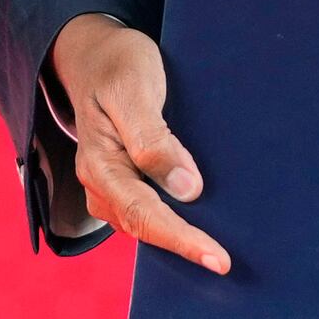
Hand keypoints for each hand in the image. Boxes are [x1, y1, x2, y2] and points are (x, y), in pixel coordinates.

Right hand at [51, 12, 230, 276]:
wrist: (93, 53)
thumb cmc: (116, 66)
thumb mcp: (134, 89)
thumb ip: (153, 140)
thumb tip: (186, 188)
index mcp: (100, 163)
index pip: (144, 213)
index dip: (181, 240)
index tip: (217, 258)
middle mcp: (100, 182)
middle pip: (143, 227)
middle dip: (183, 250)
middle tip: (225, 265)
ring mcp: (109, 185)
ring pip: (143, 224)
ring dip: (177, 241)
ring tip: (216, 256)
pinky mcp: (122, 180)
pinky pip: (146, 211)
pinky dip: (172, 224)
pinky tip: (199, 228)